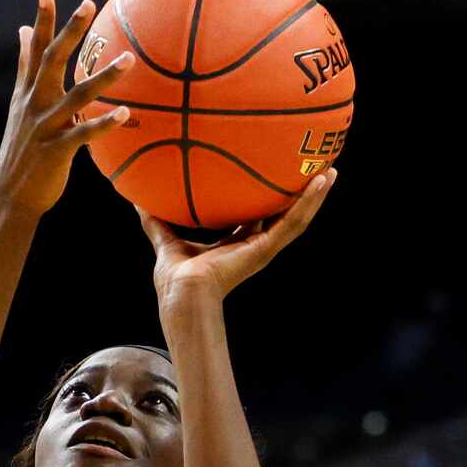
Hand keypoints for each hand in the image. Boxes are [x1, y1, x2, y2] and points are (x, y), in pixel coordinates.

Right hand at [0, 0, 131, 219]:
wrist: (10, 196)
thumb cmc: (20, 149)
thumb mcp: (18, 105)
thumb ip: (25, 67)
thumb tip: (23, 30)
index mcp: (27, 93)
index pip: (34, 51)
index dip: (41, 22)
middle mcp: (34, 105)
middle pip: (52, 62)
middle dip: (69, 33)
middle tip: (88, 4)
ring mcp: (45, 128)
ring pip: (76, 96)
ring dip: (103, 78)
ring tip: (128, 60)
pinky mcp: (56, 152)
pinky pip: (84, 134)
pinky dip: (104, 124)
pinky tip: (126, 114)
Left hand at [138, 170, 335, 313]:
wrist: (183, 295)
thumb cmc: (174, 279)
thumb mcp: (167, 241)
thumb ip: (155, 221)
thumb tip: (137, 199)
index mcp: (233, 245)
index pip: (254, 218)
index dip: (263, 199)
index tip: (272, 178)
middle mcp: (251, 247)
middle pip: (279, 216)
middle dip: (295, 196)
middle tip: (310, 172)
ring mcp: (261, 249)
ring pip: (295, 218)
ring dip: (313, 196)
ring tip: (329, 171)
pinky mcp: (266, 250)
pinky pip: (293, 222)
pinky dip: (309, 202)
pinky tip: (323, 181)